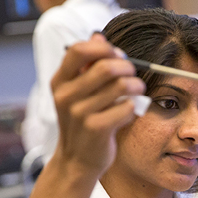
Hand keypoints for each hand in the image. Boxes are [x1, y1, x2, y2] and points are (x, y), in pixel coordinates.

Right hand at [51, 33, 145, 177]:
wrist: (77, 161)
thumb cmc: (82, 124)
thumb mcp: (76, 94)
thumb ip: (86, 67)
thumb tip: (99, 36)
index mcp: (60, 82)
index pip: (81, 50)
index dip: (105, 48)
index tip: (118, 55)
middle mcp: (66, 96)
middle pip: (106, 67)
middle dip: (128, 68)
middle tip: (134, 75)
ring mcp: (80, 113)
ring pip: (121, 86)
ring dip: (136, 86)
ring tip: (137, 91)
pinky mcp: (97, 129)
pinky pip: (126, 107)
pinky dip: (134, 107)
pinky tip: (130, 111)